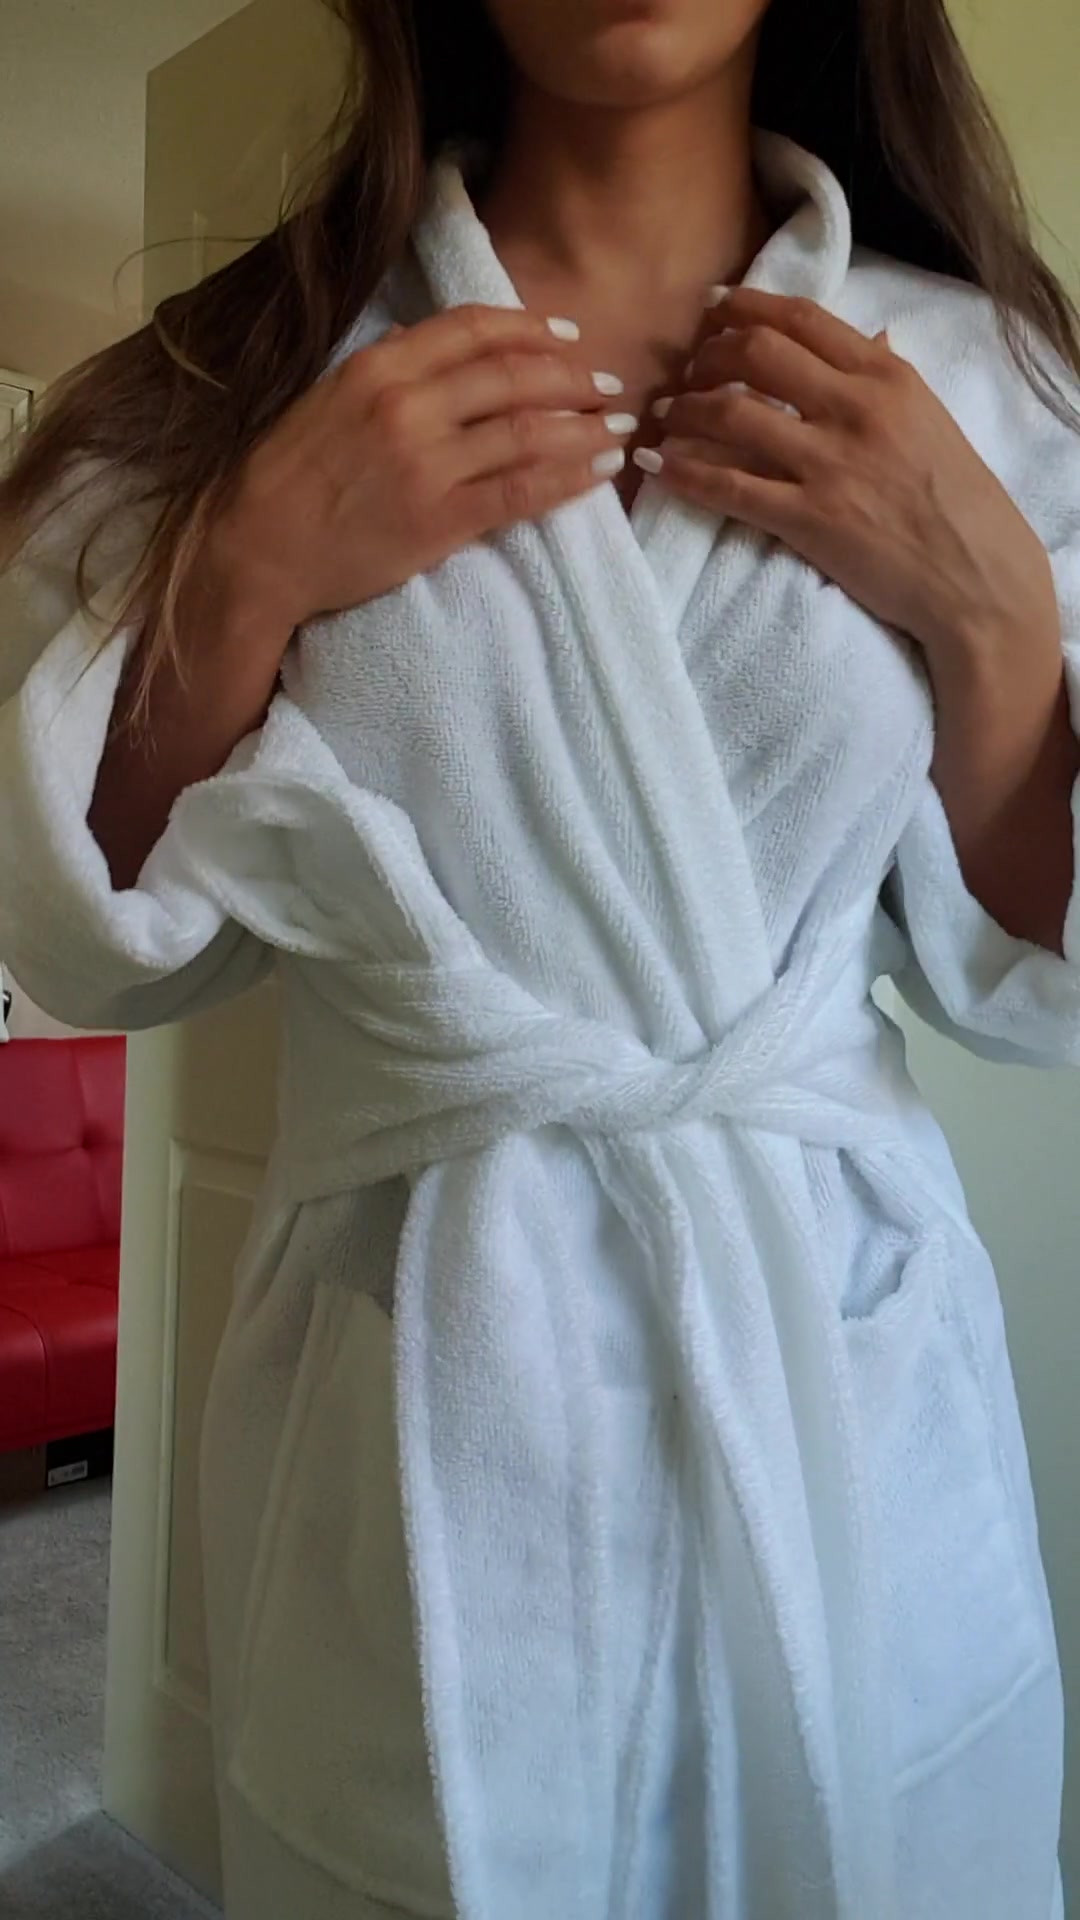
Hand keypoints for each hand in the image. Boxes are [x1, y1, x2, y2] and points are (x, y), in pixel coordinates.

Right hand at [214, 305, 632, 629]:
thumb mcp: (329, 398)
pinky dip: (568, 478)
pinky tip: (598, 471)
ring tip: (618, 425)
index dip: (532, 328)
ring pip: (528, 432)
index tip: (570, 334)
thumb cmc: (288, 477)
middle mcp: (408, 406)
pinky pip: (521, 493)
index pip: (474, 330)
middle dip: (574, 377)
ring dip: (585, 426)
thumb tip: (436, 339)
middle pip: (514, 377)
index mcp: (379, 367)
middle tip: (610, 383)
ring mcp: (428, 465)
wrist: (258, 549)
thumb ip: (388, 368)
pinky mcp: (440, 521)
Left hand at [644, 288, 1058, 662]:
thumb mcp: (931, 418)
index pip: (802, 319)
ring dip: (685, 411)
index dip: (746, 306)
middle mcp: (854, 409)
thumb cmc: (959, 500)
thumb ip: (888, 378)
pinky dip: (685, 473)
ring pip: (732, 415)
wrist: (976, 578)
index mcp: (885, 377)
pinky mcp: (808, 519)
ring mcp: (828, 464)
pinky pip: (729, 487)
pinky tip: (659, 467)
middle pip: (756, 355)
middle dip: (709, 356)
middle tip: (688, 370)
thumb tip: (870, 337)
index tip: (714, 307)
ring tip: (665, 416)